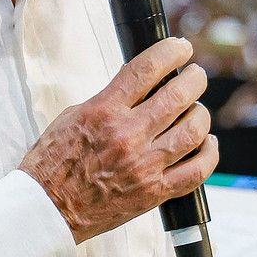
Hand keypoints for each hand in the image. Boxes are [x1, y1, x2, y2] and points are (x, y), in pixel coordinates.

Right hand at [21, 37, 215, 244]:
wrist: (47, 208)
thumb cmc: (55, 162)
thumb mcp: (74, 116)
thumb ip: (109, 99)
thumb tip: (140, 83)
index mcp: (104, 112)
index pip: (146, 69)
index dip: (171, 52)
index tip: (181, 48)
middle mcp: (128, 136)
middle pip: (178, 96)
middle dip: (194, 79)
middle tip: (196, 75)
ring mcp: (144, 165)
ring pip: (194, 131)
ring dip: (201, 113)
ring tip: (197, 109)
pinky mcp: (154, 192)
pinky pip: (196, 171)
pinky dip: (209, 153)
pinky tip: (206, 143)